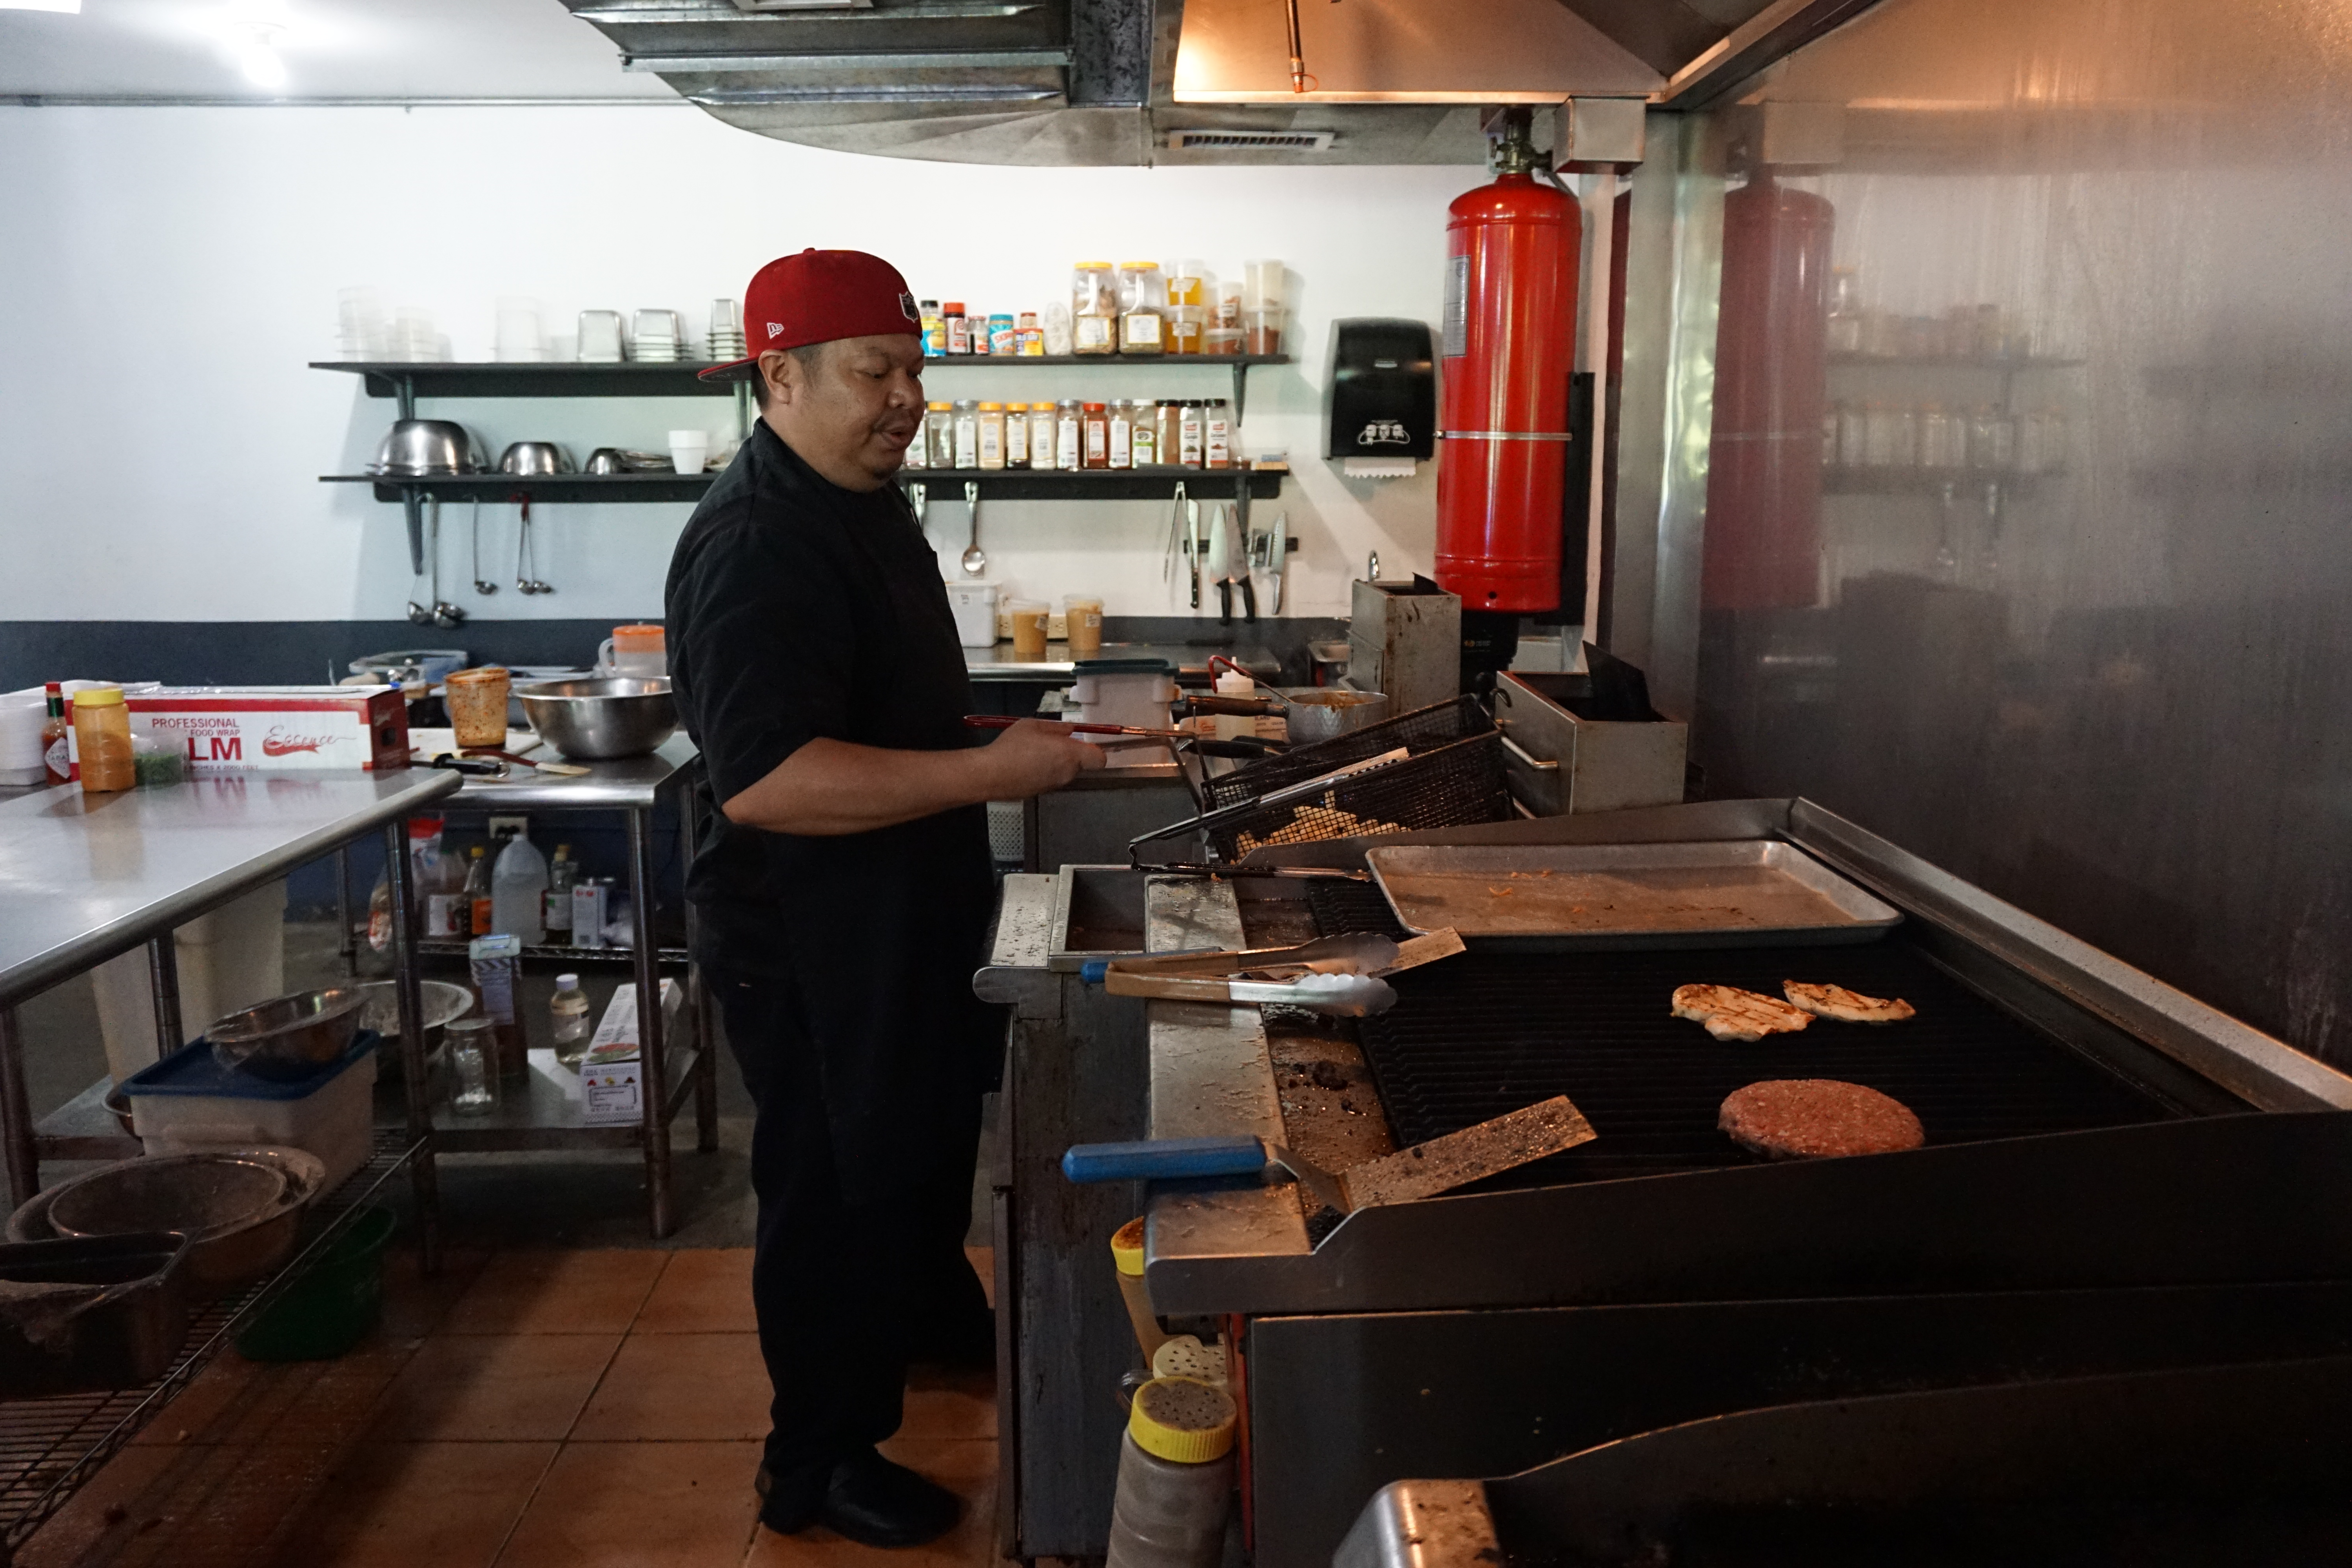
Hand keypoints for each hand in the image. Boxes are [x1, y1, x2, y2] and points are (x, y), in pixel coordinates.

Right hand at [980, 720, 1107, 797]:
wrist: (990, 775)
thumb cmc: (1012, 746)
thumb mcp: (1033, 726)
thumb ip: (1056, 728)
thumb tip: (1070, 731)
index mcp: (1069, 755)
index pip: (1099, 759)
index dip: (1095, 751)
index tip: (1083, 743)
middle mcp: (1067, 773)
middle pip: (1080, 764)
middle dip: (1071, 754)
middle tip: (1051, 743)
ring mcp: (1054, 785)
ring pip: (1064, 772)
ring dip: (1056, 763)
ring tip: (1034, 753)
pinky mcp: (1042, 793)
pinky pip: (1050, 779)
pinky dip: (1044, 772)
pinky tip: (1026, 765)